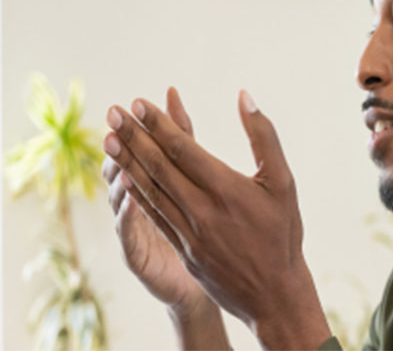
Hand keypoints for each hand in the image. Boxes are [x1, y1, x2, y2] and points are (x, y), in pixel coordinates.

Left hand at [104, 90, 330, 348]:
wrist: (275, 295)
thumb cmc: (283, 234)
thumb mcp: (284, 182)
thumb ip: (264, 137)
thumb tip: (245, 97)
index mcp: (227, 189)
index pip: (182, 148)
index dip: (158, 124)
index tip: (138, 103)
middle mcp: (202, 210)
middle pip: (159, 166)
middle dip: (133, 136)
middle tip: (113, 111)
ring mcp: (188, 232)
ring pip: (150, 190)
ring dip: (127, 162)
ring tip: (109, 138)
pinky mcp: (182, 249)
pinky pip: (154, 215)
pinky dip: (137, 193)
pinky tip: (125, 177)